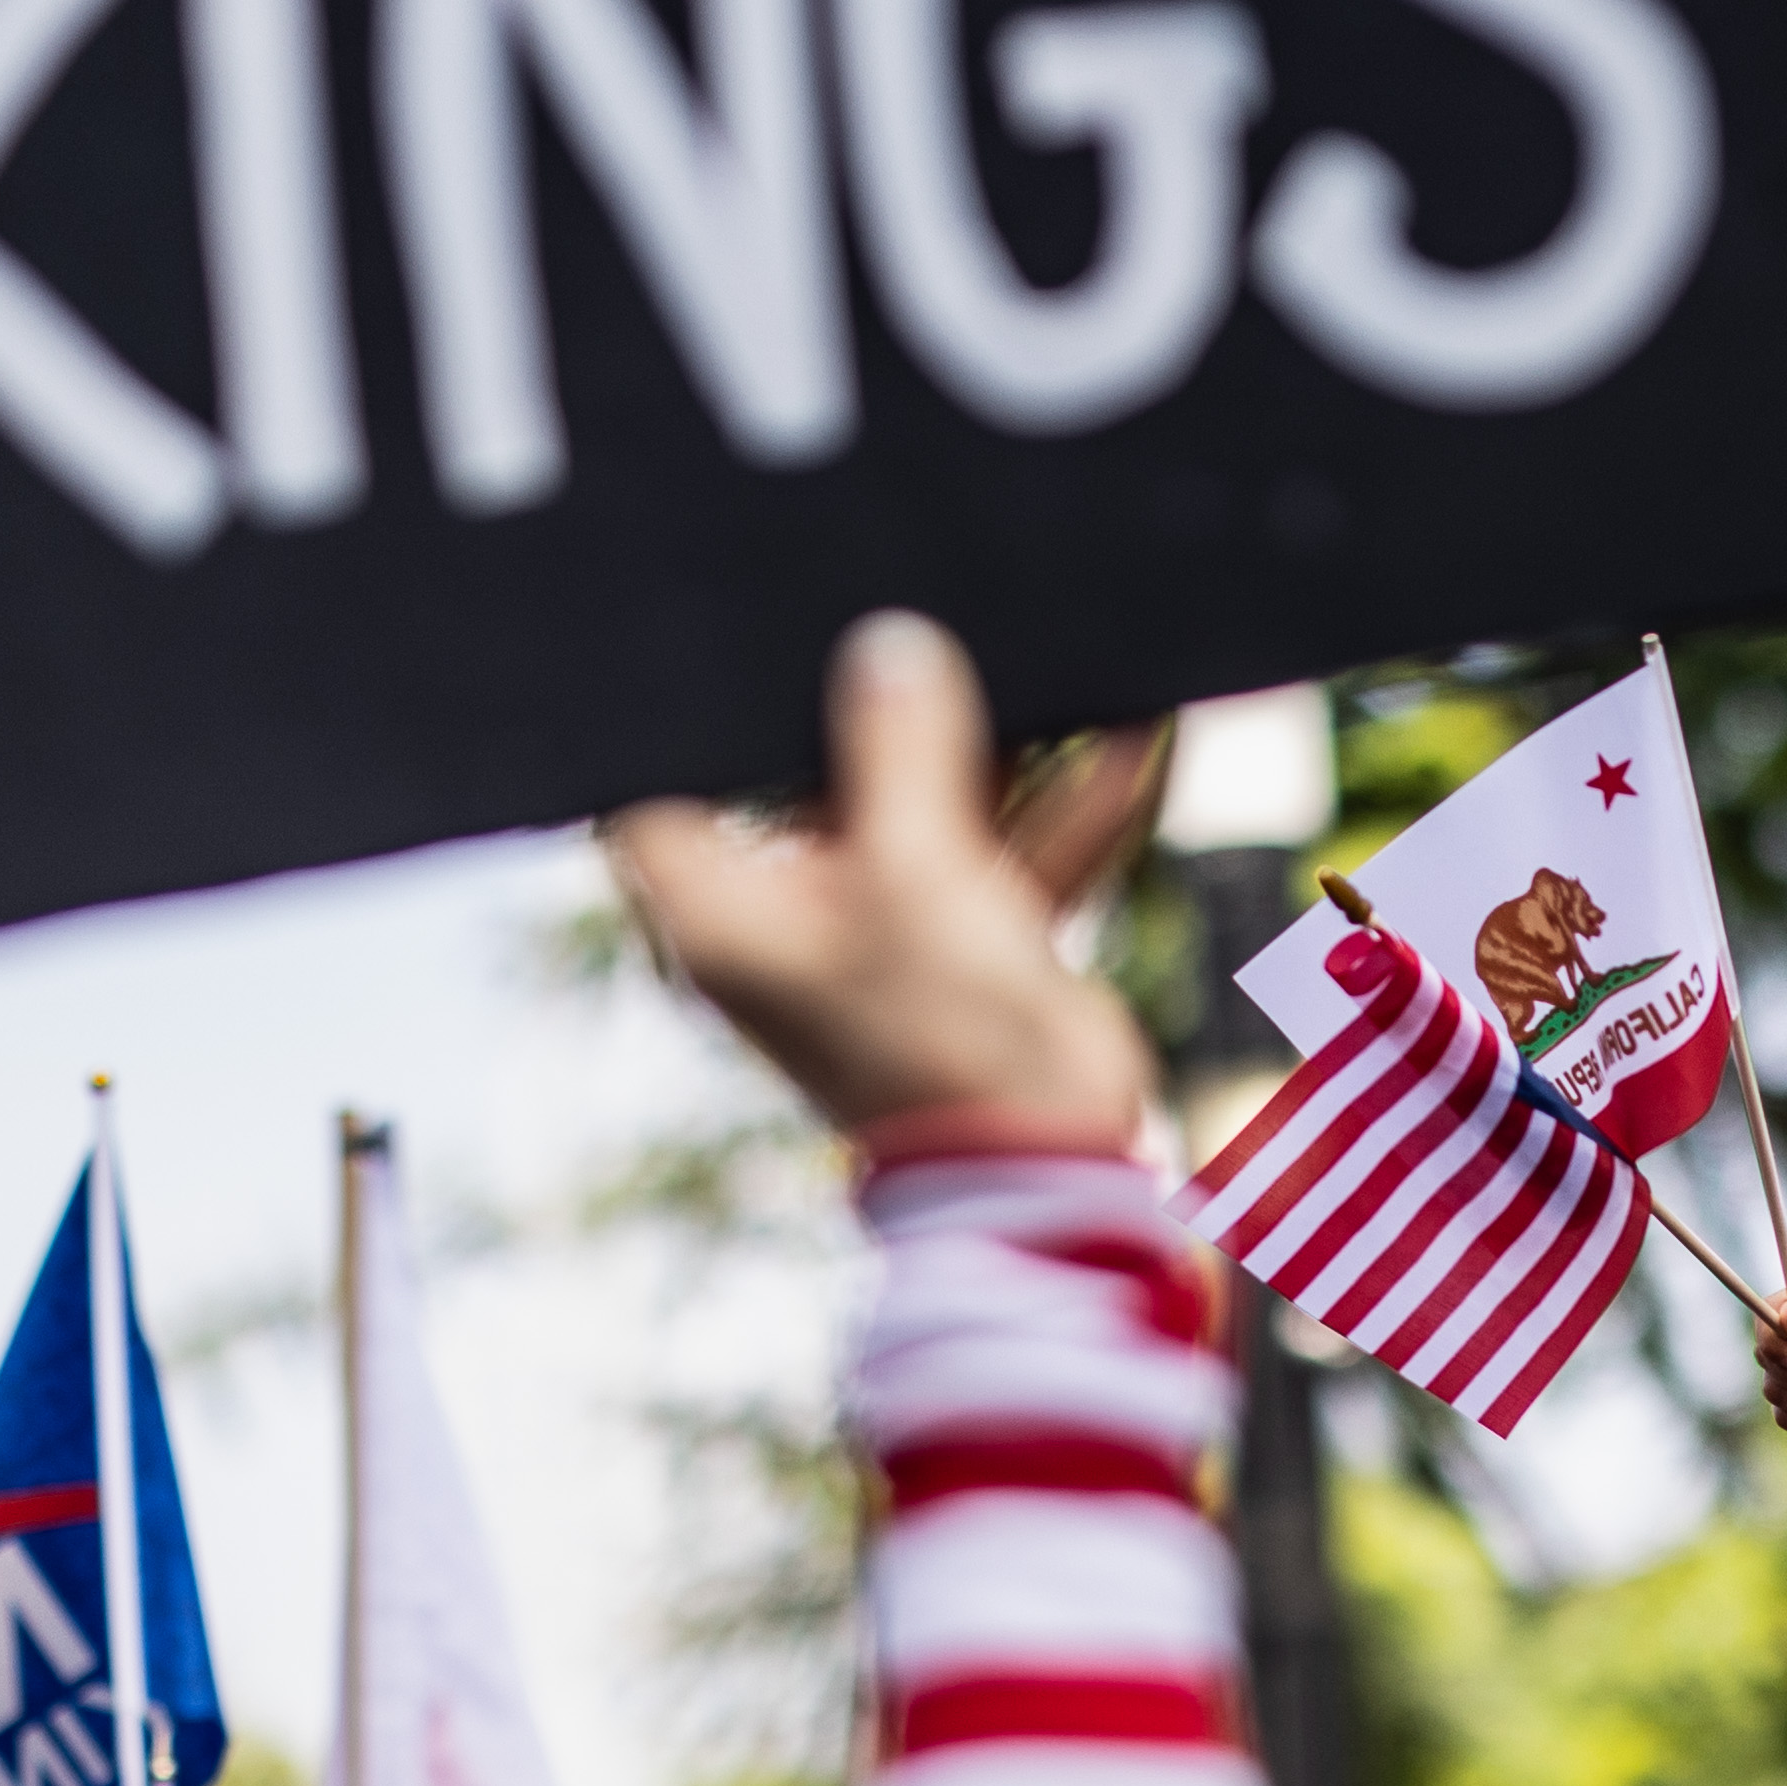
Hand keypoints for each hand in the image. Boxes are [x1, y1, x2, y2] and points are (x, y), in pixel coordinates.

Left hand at [608, 616, 1166, 1149]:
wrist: (1056, 1166)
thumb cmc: (946, 1040)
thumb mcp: (916, 869)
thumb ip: (900, 746)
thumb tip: (889, 646)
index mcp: (724, 916)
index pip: (662, 795)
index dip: (691, 720)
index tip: (734, 644)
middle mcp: (787, 921)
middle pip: (806, 783)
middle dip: (868, 708)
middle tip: (900, 619)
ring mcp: (880, 933)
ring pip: (919, 808)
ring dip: (986, 749)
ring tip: (1032, 661)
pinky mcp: (964, 946)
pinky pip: (1000, 853)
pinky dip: (1056, 808)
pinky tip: (1123, 738)